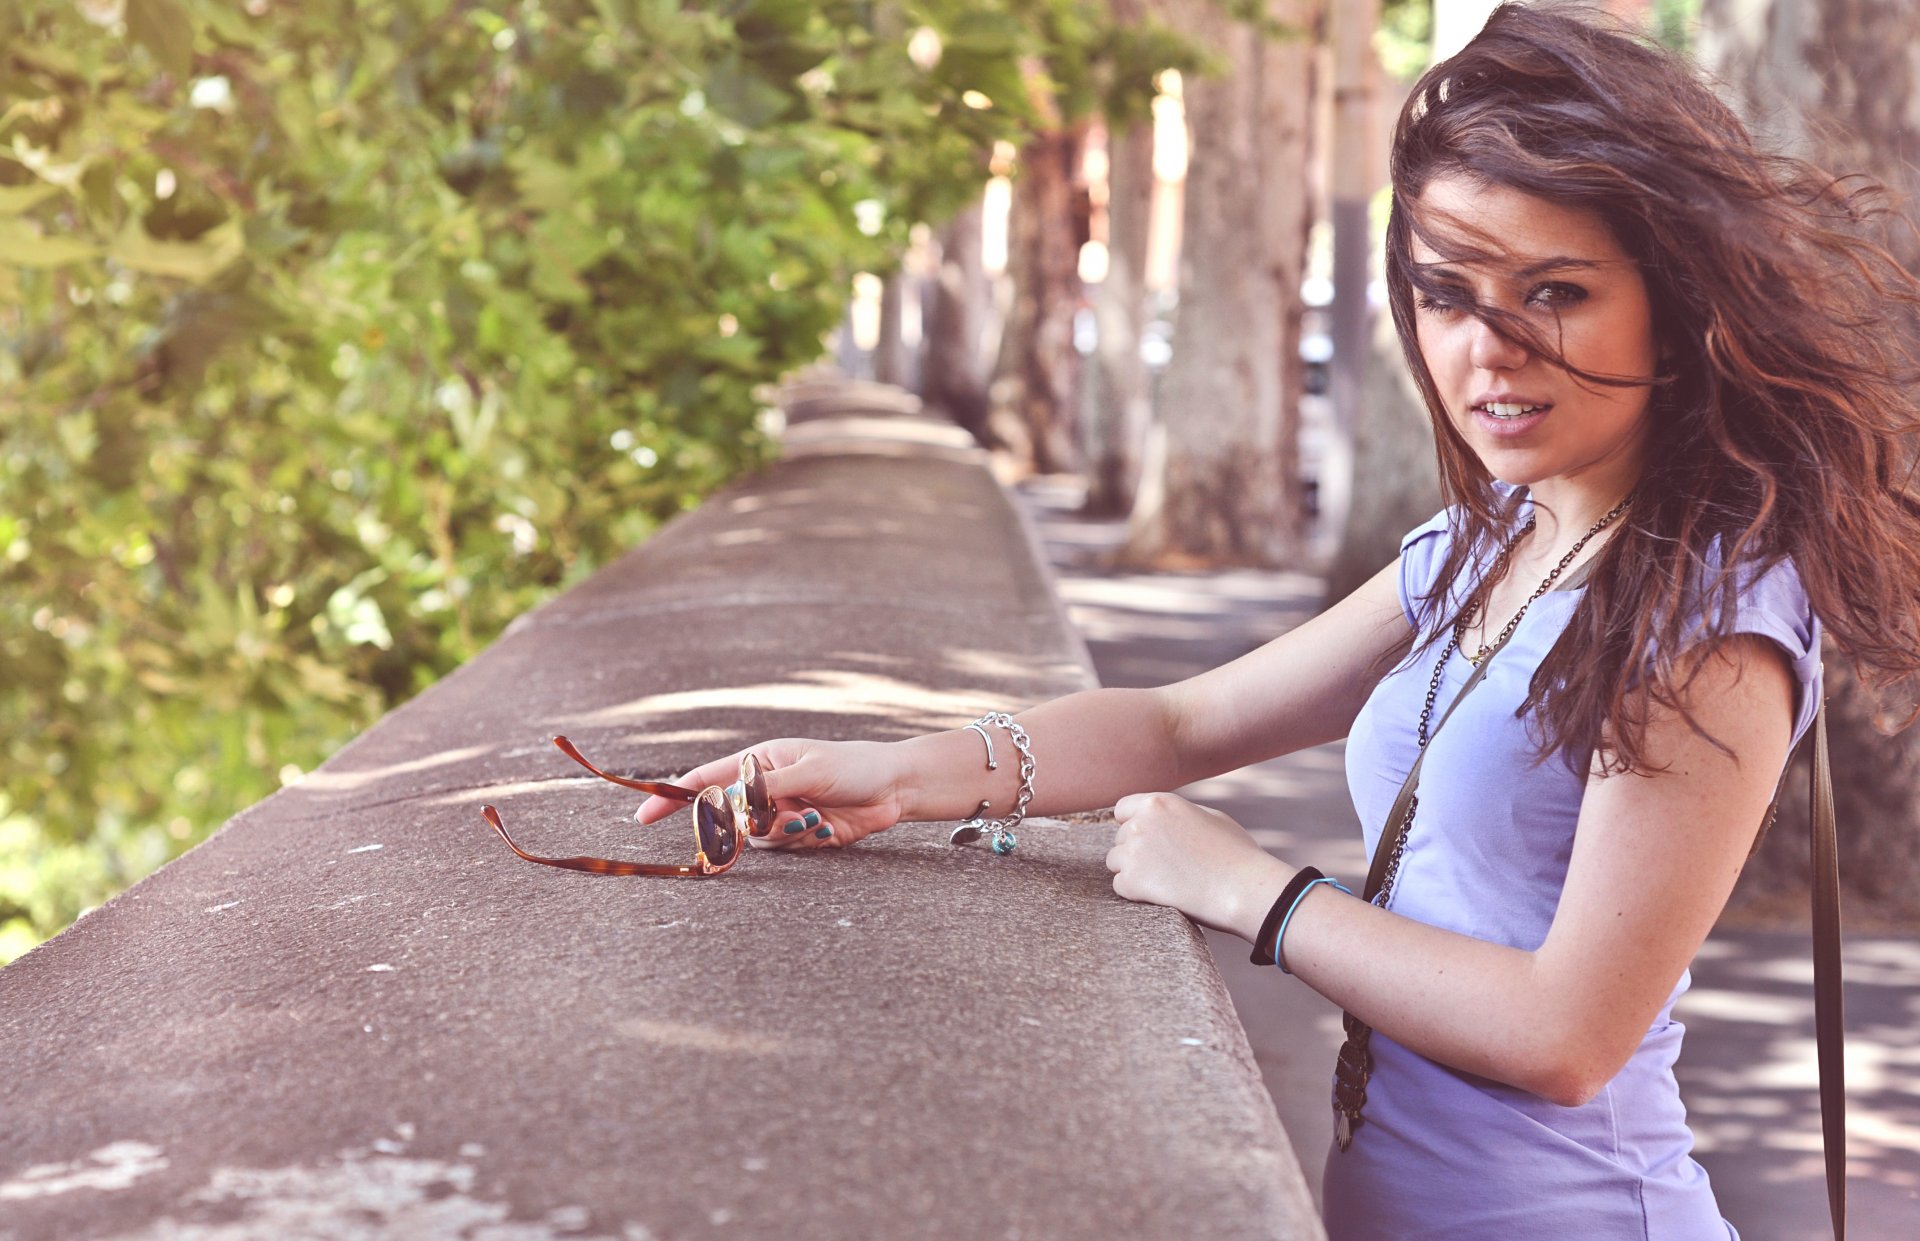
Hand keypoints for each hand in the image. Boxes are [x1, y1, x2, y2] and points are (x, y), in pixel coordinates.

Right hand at [635, 738, 905, 849]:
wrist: (892, 789)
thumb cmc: (852, 766)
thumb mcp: (809, 770)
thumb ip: (767, 789)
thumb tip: (731, 805)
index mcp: (758, 762)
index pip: (705, 779)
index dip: (673, 797)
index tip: (643, 817)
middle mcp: (762, 790)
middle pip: (728, 818)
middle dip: (751, 824)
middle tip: (785, 815)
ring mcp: (779, 814)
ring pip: (756, 840)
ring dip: (785, 833)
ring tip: (816, 817)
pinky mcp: (798, 836)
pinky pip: (784, 850)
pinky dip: (804, 841)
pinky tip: (827, 827)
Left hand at [1105, 791, 1290, 938]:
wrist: (1245, 889)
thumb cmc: (1236, 854)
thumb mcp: (1210, 817)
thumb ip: (1178, 813)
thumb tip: (1161, 816)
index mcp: (1159, 803)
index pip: (1123, 809)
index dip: (1132, 824)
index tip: (1147, 840)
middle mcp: (1141, 823)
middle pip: (1121, 838)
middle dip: (1137, 851)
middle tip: (1168, 867)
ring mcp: (1134, 852)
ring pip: (1116, 861)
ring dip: (1133, 871)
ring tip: (1166, 881)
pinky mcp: (1131, 881)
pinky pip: (1120, 886)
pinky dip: (1136, 893)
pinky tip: (1163, 894)